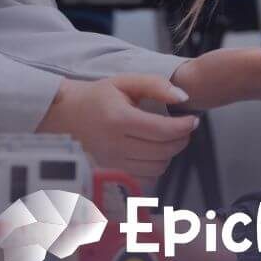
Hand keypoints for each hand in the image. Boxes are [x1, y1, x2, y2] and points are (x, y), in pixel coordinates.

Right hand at [37, 75, 197, 181]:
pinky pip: (145, 178)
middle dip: (182, 139)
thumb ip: (156, 85)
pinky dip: (156, 166)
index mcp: (119, 120)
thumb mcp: (125, 82)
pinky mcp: (112, 172)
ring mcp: (112, 162)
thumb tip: (183, 98)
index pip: (162, 130)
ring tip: (170, 137)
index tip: (193, 119)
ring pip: (157, 167)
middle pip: (163, 151)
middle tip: (185, 128)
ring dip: (170, 153)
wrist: (67, 114)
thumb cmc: (98, 96)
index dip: (184, 126)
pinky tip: (155, 150)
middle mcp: (115, 145)